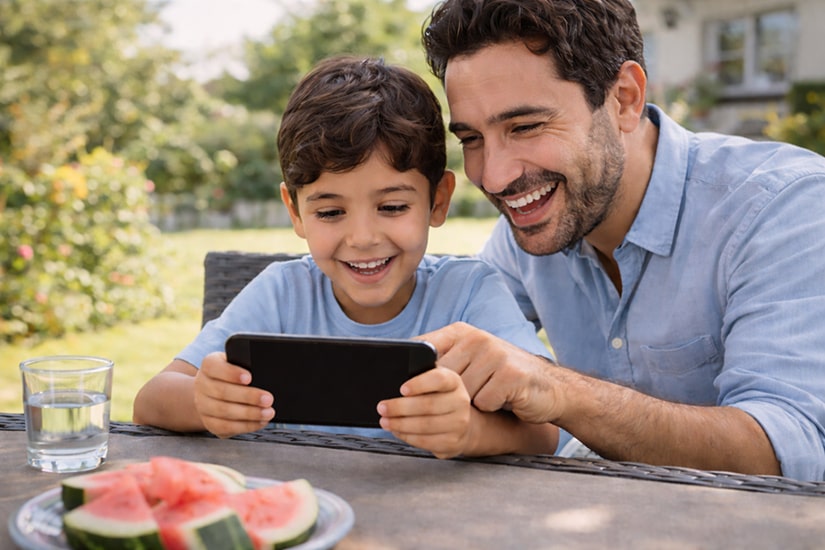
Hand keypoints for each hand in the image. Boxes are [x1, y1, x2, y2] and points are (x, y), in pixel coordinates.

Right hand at [193, 352, 274, 437]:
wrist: (213, 392)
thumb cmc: (233, 375)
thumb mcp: (238, 363)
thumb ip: (248, 365)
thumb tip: (266, 375)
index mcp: (209, 365)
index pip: (214, 366)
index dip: (231, 373)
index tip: (249, 378)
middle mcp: (202, 385)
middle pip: (222, 392)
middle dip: (248, 396)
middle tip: (268, 399)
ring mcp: (203, 405)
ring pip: (224, 411)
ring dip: (249, 414)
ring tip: (268, 412)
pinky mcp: (209, 422)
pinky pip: (225, 427)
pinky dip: (245, 426)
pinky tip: (260, 421)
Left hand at [377, 367, 472, 458]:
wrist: (459, 421)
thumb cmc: (440, 398)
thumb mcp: (433, 384)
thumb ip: (418, 381)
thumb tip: (392, 386)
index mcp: (453, 381)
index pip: (439, 379)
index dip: (420, 384)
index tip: (402, 389)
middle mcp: (459, 401)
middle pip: (428, 405)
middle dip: (400, 407)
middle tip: (382, 408)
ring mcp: (458, 423)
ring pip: (425, 425)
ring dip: (400, 424)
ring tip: (386, 421)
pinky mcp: (452, 441)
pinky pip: (425, 441)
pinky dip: (407, 437)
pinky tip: (398, 431)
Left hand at [418, 322, 563, 424]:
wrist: (550, 387)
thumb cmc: (503, 377)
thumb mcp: (471, 361)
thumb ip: (444, 363)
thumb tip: (404, 383)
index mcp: (462, 332)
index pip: (424, 348)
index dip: (412, 372)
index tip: (402, 389)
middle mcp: (478, 338)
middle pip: (440, 377)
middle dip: (444, 396)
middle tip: (460, 401)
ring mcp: (495, 354)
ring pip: (462, 393)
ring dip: (471, 403)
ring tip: (486, 396)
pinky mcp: (511, 375)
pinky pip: (484, 402)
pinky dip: (490, 407)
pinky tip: (502, 401)